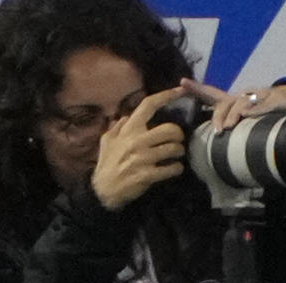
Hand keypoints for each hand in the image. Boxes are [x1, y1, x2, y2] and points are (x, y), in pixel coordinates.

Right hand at [89, 87, 187, 209]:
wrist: (104, 189)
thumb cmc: (108, 162)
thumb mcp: (108, 140)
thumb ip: (119, 126)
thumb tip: (128, 116)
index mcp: (129, 128)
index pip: (148, 105)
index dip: (166, 96)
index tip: (181, 91)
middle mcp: (137, 140)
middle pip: (171, 129)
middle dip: (179, 135)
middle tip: (177, 141)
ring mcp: (144, 158)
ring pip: (174, 149)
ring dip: (179, 153)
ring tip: (175, 156)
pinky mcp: (149, 174)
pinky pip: (173, 169)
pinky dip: (176, 169)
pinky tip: (173, 169)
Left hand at [182, 77, 285, 134]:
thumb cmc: (269, 112)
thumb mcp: (250, 119)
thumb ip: (237, 127)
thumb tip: (221, 143)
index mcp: (235, 100)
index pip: (213, 94)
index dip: (197, 88)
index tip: (181, 82)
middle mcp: (243, 96)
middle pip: (225, 103)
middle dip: (218, 115)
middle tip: (217, 130)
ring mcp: (258, 96)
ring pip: (241, 103)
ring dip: (234, 114)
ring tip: (230, 126)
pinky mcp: (273, 98)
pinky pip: (262, 103)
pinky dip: (255, 109)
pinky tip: (249, 114)